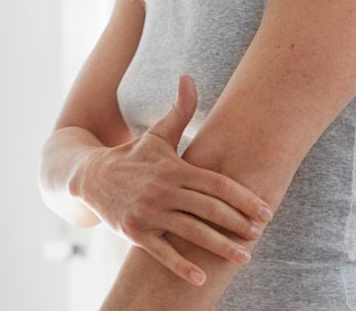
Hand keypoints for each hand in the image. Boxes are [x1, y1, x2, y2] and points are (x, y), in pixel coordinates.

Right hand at [78, 75, 272, 285]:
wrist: (90, 177)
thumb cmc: (133, 156)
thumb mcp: (157, 134)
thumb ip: (179, 109)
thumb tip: (189, 77)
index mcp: (173, 167)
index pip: (216, 184)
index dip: (243, 198)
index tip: (265, 211)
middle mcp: (162, 190)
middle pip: (208, 209)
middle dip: (238, 223)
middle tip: (259, 234)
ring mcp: (147, 213)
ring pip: (190, 232)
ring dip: (219, 246)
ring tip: (243, 257)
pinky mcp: (134, 233)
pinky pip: (162, 253)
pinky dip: (181, 267)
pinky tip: (202, 277)